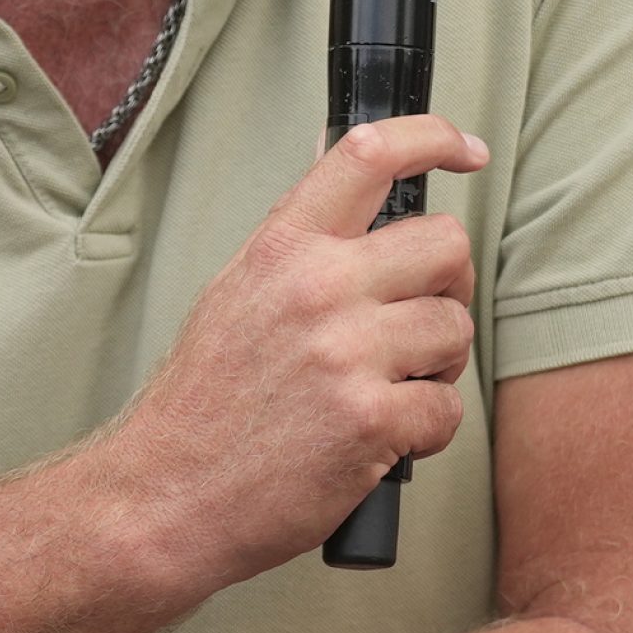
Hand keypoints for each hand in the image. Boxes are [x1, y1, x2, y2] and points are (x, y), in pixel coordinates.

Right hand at [108, 115, 487, 588]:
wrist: (166, 494)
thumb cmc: (204, 402)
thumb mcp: (236, 293)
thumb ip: (300, 243)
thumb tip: (356, 183)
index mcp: (282, 248)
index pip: (369, 155)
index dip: (433, 138)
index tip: (467, 150)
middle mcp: (317, 287)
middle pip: (446, 244)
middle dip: (448, 284)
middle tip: (417, 317)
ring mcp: (348, 352)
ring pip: (456, 328)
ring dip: (438, 364)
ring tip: (387, 386)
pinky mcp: (372, 420)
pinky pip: (448, 408)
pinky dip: (425, 431)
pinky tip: (379, 438)